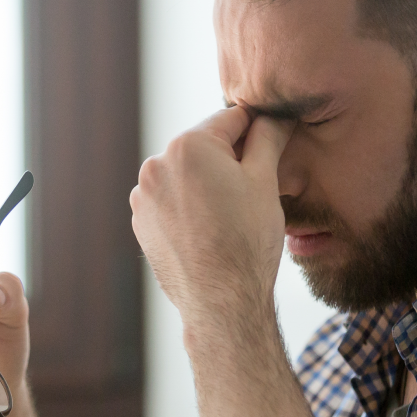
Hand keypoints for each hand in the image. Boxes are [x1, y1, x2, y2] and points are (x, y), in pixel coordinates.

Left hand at [130, 107, 292, 328]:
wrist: (222, 301)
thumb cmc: (247, 241)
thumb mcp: (265, 181)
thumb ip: (268, 138)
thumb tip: (275, 115)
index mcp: (187, 145)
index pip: (231, 119)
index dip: (257, 131)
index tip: (272, 143)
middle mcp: (156, 164)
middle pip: (204, 147)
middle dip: (228, 160)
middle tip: (252, 191)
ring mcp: (143, 196)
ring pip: (186, 175)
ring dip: (206, 183)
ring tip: (230, 215)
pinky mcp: (141, 222)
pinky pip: (170, 201)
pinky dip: (189, 207)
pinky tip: (210, 229)